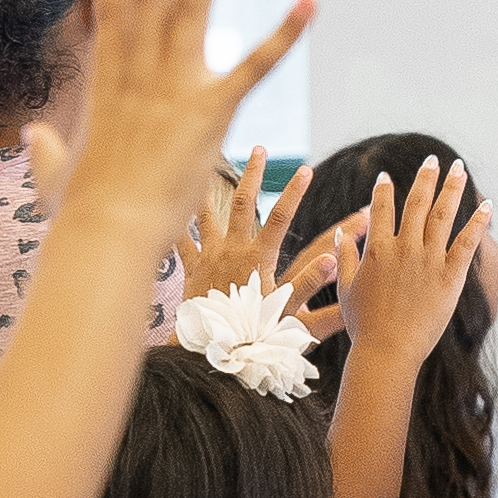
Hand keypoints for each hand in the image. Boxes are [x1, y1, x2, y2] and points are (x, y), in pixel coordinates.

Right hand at [26, 0, 312, 245]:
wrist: (107, 232)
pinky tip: (307, 4)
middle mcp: (138, 70)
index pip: (114, 7)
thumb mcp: (54, 173)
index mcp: (106, 81)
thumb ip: (45, 150)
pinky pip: (253, 67)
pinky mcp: (210, 111)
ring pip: (193, 8)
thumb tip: (30, 137)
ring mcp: (173, 86)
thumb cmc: (79, 212)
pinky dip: (284, 35)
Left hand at [180, 146, 336, 329]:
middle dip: (253, 173)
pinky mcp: (191, 268)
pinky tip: (163, 207)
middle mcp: (232, 249)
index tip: (306, 169)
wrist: (209, 349)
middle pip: (243, 202)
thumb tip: (334, 261)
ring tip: (203, 162)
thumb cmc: (249, 334)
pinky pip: (180, 242)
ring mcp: (209, 256)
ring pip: (207, 214)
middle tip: (259, 149)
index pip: (280, 217)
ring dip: (209, 188)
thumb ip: (311, 285)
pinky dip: (174, 225)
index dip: (294, 192)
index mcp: (257, 257)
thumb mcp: (286, 311)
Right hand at [332, 155, 491, 374]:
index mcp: (378, 249)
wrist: (387, 350)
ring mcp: (428, 260)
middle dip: (425, 177)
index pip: (382, 209)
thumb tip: (341, 232)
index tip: (386, 177)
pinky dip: (478, 222)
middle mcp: (404, 247)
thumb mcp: (346, 288)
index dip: (384, 190)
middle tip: (433, 159)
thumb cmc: (364, 325)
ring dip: (452, 188)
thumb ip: (345, 256)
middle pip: (416, 202)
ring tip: (459, 168)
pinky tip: (488, 205)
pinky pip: (467, 243)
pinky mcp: (450, 276)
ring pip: (442, 214)